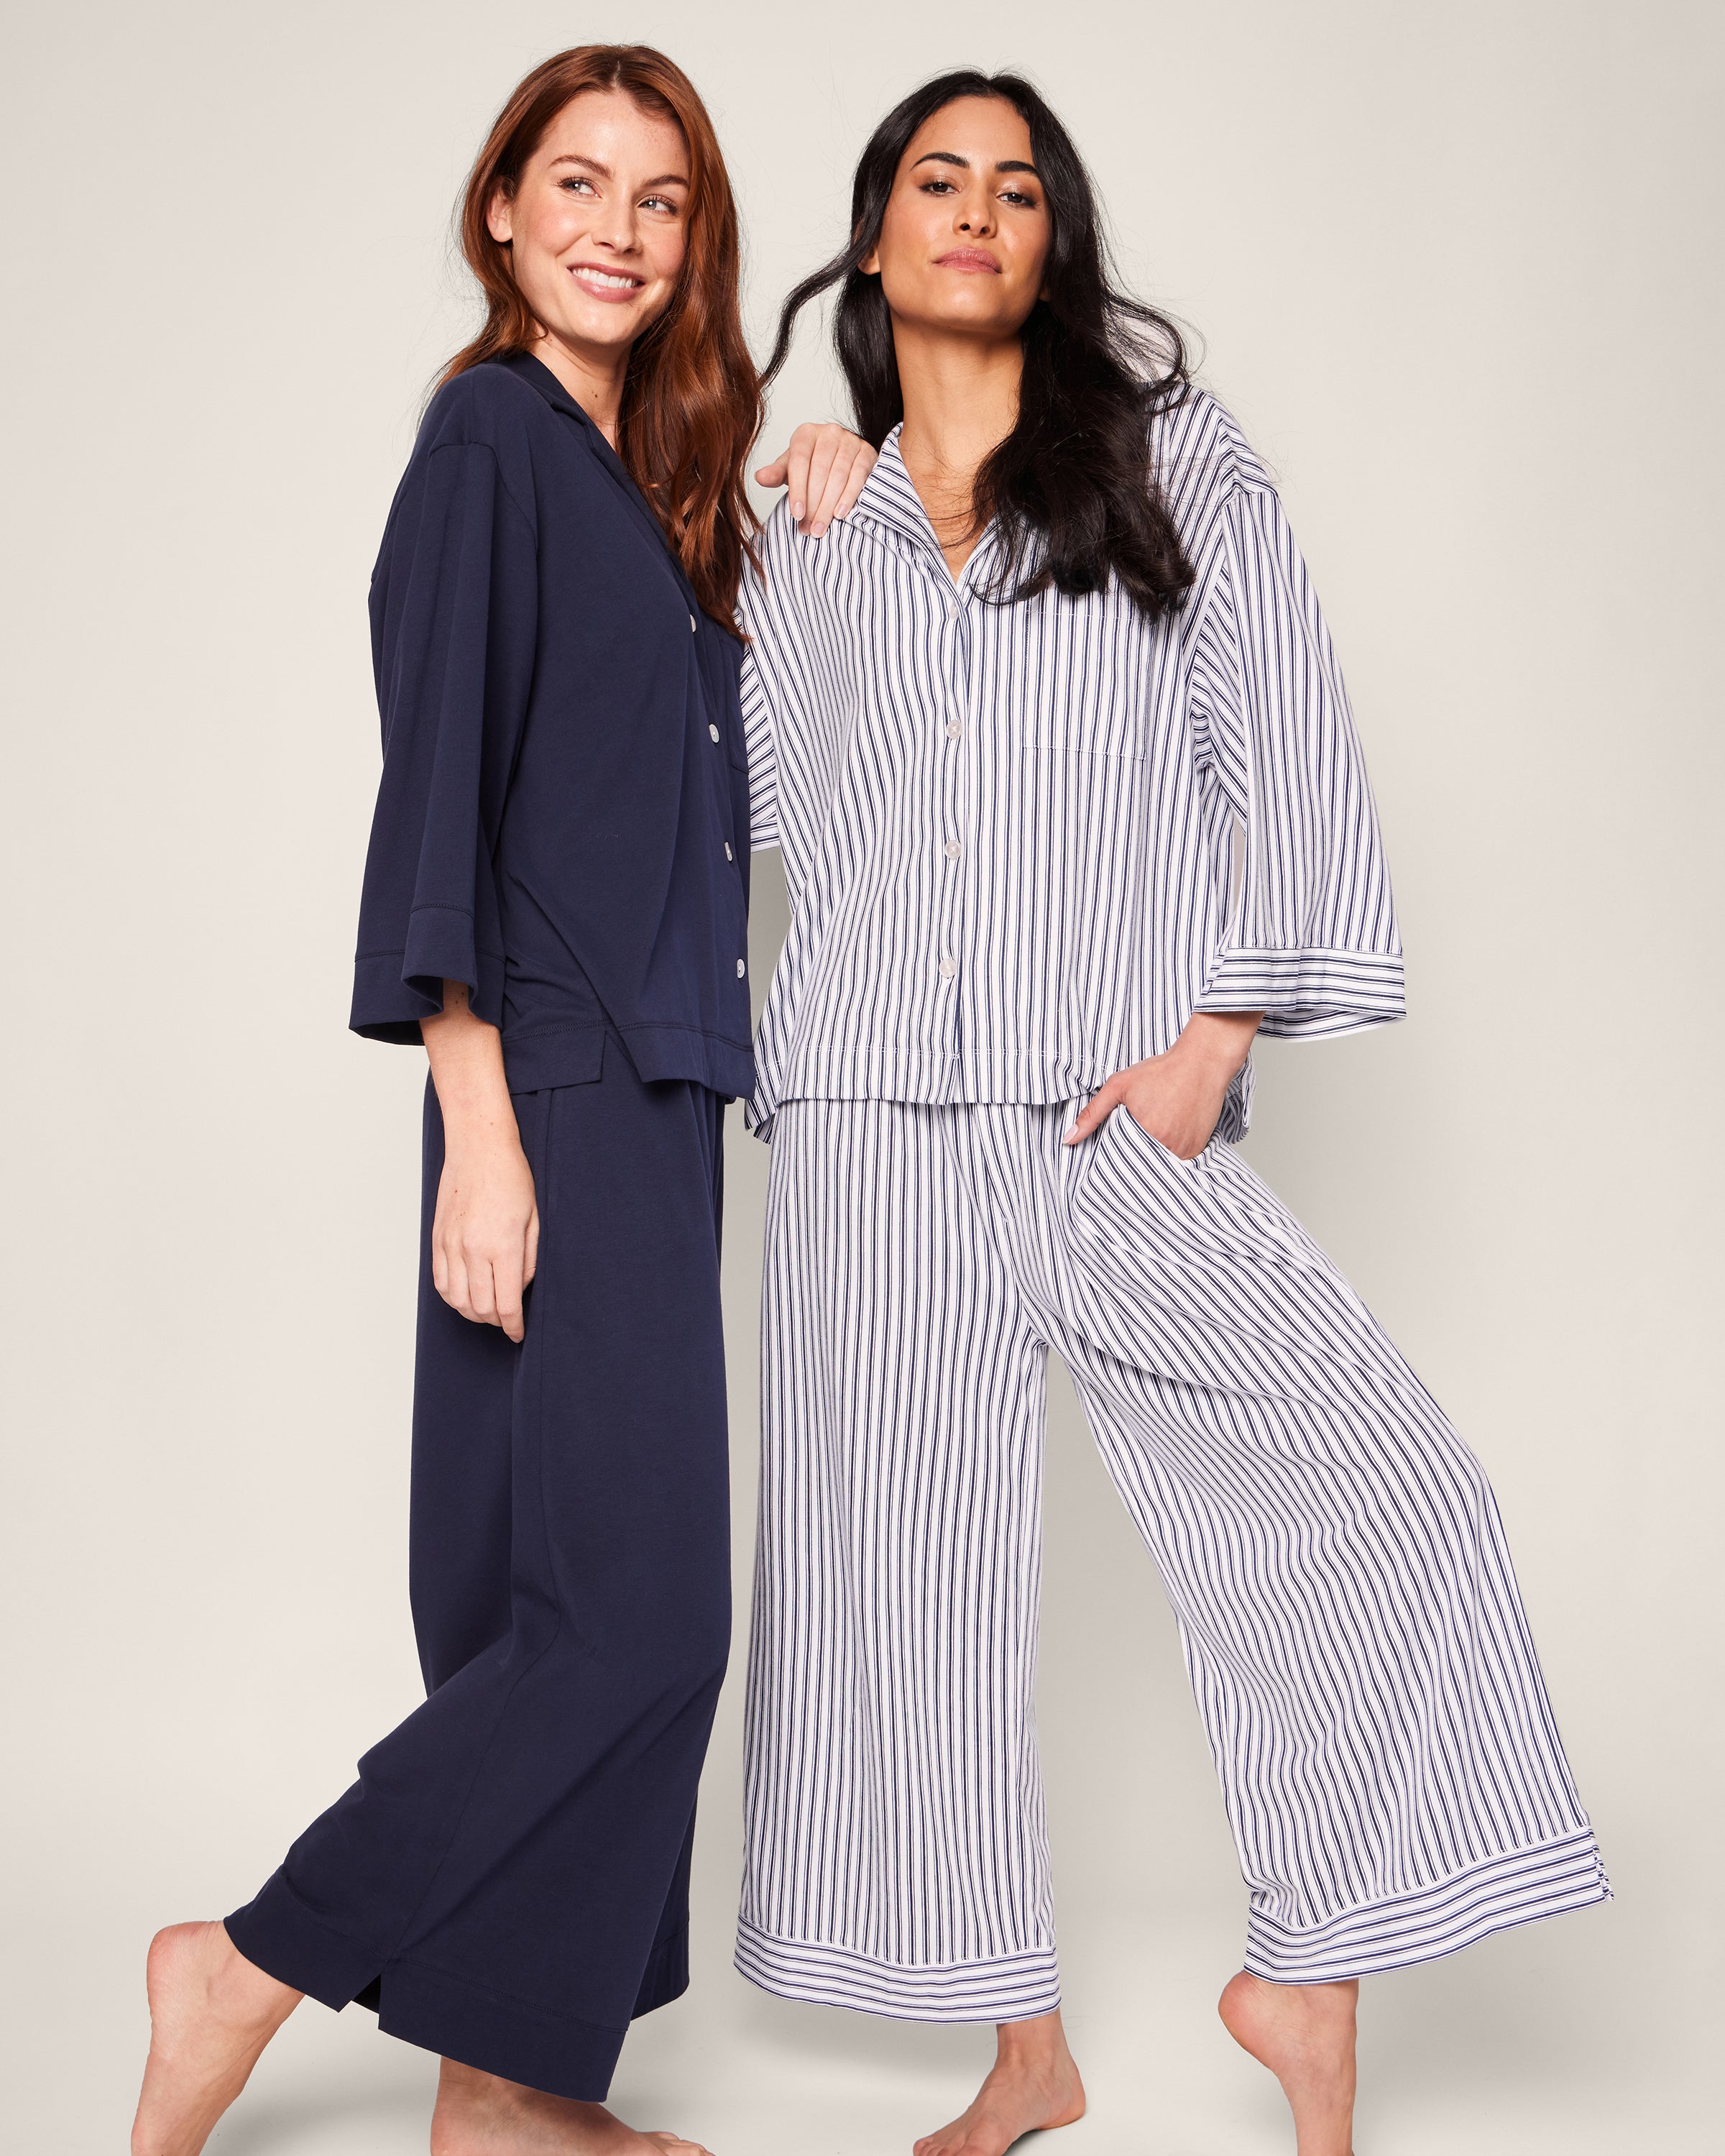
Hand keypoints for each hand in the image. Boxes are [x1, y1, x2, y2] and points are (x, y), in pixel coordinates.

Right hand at [421, 979, 538, 1342]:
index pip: (506, 1302)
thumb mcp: (535, 1218)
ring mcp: (451, 1244)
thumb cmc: (512, 1176)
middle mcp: (473, 1248)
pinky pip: (440, 1280)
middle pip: (480, 1307)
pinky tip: (465, 1296)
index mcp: (502, 1245)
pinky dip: (452, 1297)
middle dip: (495, 1322)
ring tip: (488, 1312)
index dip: (513, 1324)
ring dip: (473, 1313)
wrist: (479, 1146)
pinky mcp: (437, 1237)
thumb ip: (530, 1258)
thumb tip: (521, 1289)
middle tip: (507, 1321)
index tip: (518, 1333)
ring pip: (456, 1299)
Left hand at [755, 422, 876, 535]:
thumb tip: (760, 477)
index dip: (797, 489)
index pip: (798, 461)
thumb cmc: (813, 464)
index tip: (796, 514)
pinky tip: (839, 514)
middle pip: (819, 471)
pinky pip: (857, 477)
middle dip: (812, 504)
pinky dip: (848, 497)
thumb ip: (777, 473)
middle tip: (808, 528)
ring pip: (837, 476)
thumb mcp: (792, 467)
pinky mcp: (866, 453)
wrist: (843, 457)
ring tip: (820, 527)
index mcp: (806, 433)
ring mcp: (850, 440)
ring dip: (828, 506)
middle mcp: (829, 432)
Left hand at [1063, 1011, 1262, 1159]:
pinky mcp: (1198, 1150)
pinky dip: (1171, 1152)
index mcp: (1145, 1133)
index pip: (1121, 1161)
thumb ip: (1092, 1114)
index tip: (1118, 1146)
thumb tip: (1068, 1139)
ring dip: (1153, 1155)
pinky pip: (1178, 1162)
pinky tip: (1170, 1132)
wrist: (1202, 1063)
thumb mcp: (1119, 1086)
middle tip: (1140, 1131)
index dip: (1117, 1155)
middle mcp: (1167, 1147)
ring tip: (1155, 1130)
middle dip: (1135, 1156)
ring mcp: (1185, 1151)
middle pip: (1141, 1164)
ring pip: (1160, 1164)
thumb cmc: (1160, 1071)